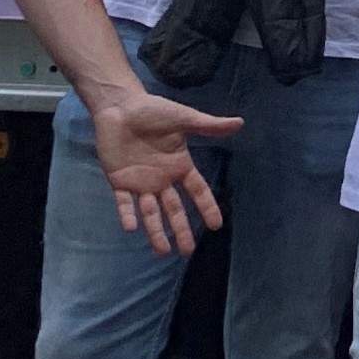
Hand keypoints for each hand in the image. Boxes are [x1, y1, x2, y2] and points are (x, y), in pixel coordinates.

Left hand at [90, 86, 238, 253]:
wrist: (120, 106)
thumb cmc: (152, 111)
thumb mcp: (183, 118)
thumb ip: (208, 126)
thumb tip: (239, 123)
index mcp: (179, 165)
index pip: (197, 191)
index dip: (206, 207)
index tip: (216, 225)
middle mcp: (162, 179)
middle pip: (174, 209)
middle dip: (181, 230)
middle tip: (187, 251)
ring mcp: (140, 182)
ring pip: (150, 212)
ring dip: (155, 231)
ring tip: (163, 251)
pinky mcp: (119, 181)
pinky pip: (124, 203)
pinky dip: (127, 215)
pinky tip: (131, 228)